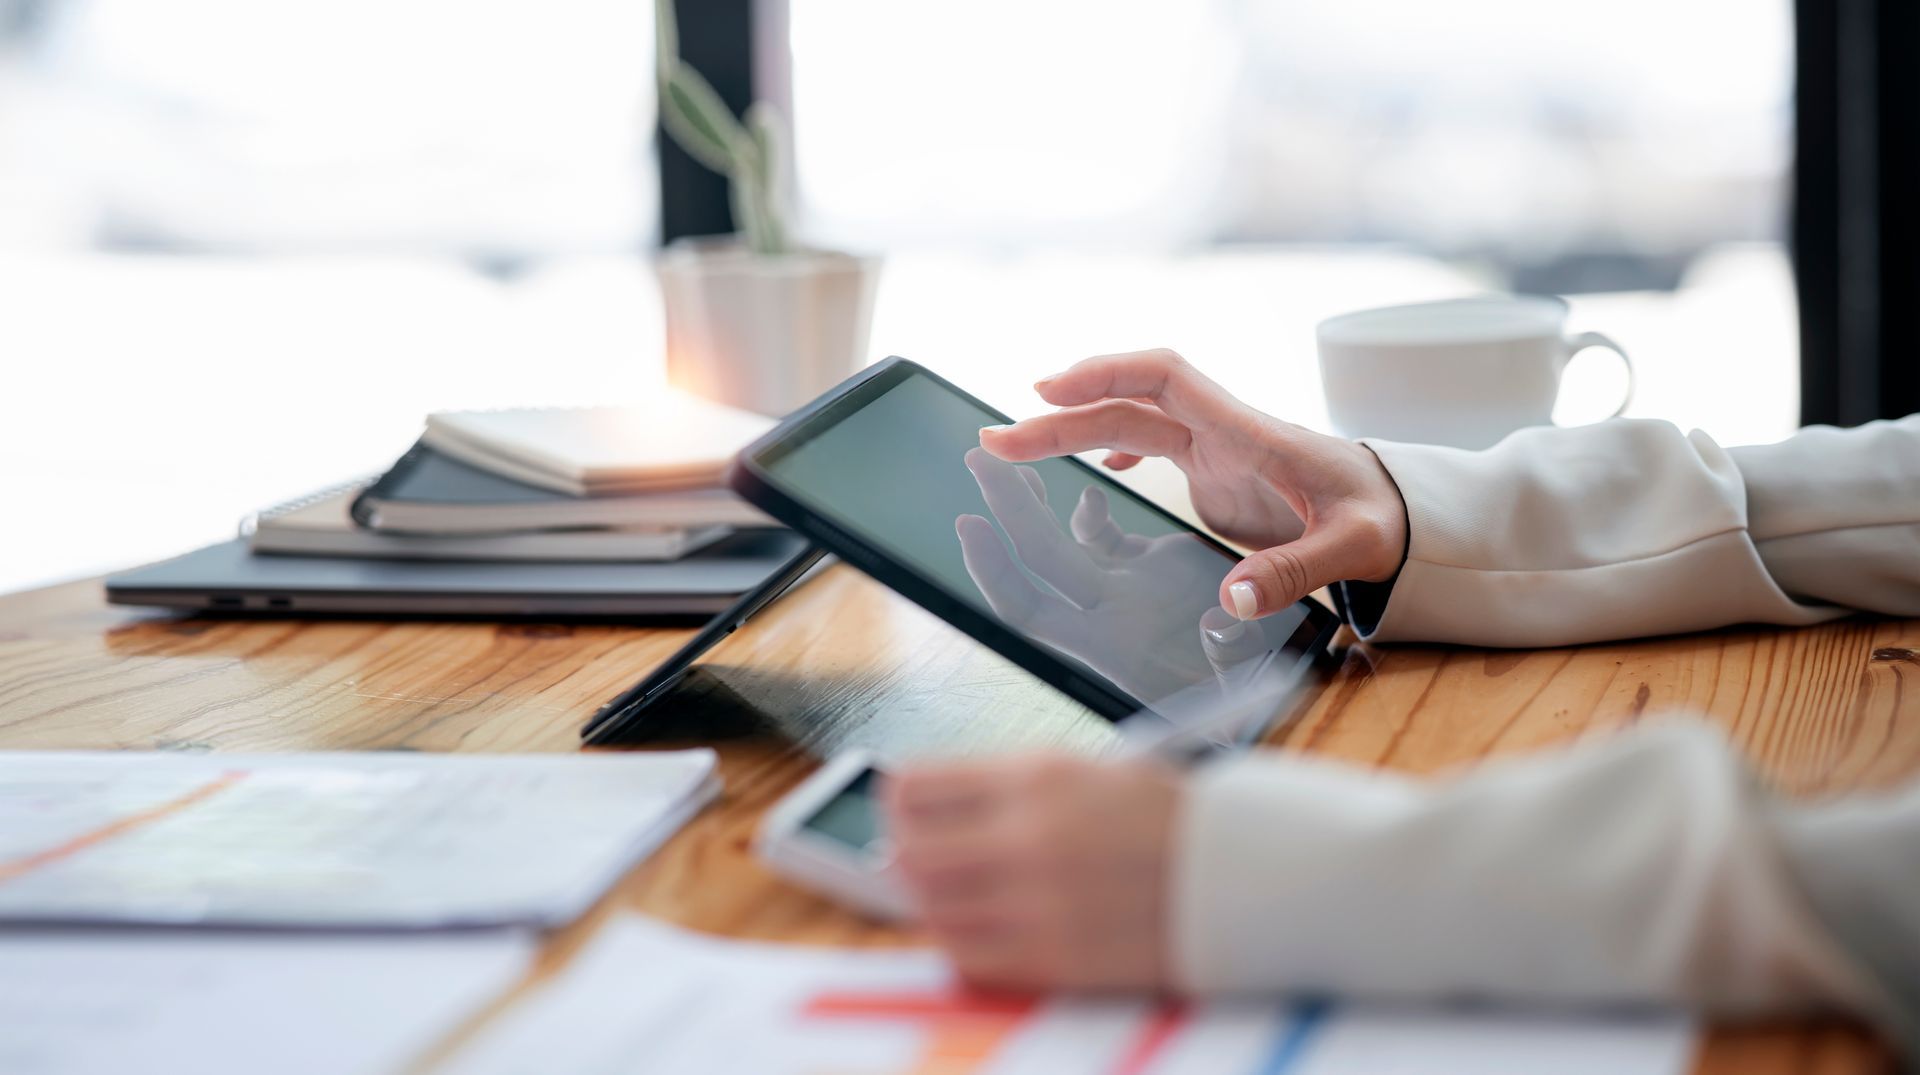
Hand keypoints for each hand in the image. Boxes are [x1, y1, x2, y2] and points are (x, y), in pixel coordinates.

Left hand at [885, 755, 1182, 991]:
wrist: (1248, 873)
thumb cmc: (1173, 822)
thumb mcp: (1090, 774)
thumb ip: (1013, 791)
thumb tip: (941, 812)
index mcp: (1035, 776)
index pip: (914, 787)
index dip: (898, 803)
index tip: (904, 814)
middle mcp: (1026, 835)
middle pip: (909, 852)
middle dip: (906, 856)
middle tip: (921, 862)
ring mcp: (1037, 901)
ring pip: (930, 909)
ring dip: (934, 904)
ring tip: (958, 897)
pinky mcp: (1056, 957)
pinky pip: (968, 957)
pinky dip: (963, 945)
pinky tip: (985, 931)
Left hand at [957, 448, 1258, 699]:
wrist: (1278, 680)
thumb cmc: (1259, 693)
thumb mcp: (1251, 678)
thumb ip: (1232, 655)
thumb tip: (1217, 622)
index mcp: (1114, 645)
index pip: (1032, 610)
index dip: (995, 572)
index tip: (971, 526)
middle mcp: (1109, 615)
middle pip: (1038, 561)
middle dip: (1005, 510)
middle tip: (978, 460)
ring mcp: (1127, 590)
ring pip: (1062, 545)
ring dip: (1032, 505)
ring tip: (1005, 461)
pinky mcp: (1154, 569)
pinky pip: (1103, 539)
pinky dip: (1090, 513)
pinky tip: (1088, 492)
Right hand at [982, 348, 1407, 619]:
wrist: (1412, 513)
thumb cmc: (1388, 520)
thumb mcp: (1354, 550)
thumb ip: (1296, 571)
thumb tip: (1233, 598)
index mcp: (1250, 434)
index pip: (1167, 378)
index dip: (1105, 374)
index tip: (1048, 389)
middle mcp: (1225, 433)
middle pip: (1129, 404)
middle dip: (1061, 415)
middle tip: (996, 440)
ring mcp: (1219, 451)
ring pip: (1131, 424)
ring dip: (1073, 431)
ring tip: (1014, 448)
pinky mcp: (1219, 473)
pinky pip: (1153, 444)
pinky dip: (1113, 449)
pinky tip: (1093, 473)